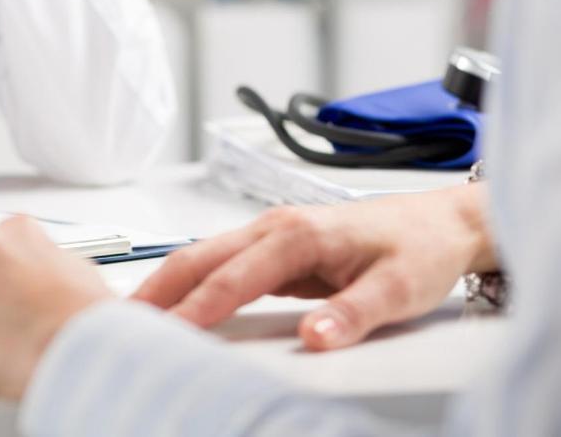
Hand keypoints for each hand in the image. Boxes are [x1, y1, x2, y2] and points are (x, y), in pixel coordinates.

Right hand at [133, 185, 495, 350]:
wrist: (441, 222)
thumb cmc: (419, 248)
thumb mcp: (397, 288)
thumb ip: (352, 314)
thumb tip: (314, 338)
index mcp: (296, 233)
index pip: (232, 276)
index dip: (197, 307)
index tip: (167, 331)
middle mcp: (274, 227)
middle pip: (198, 256)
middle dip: (158, 288)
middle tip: (120, 319)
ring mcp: (269, 233)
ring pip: (202, 255)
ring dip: (166, 282)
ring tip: (133, 313)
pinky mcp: (273, 246)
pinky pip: (219, 262)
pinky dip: (189, 280)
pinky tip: (174, 301)